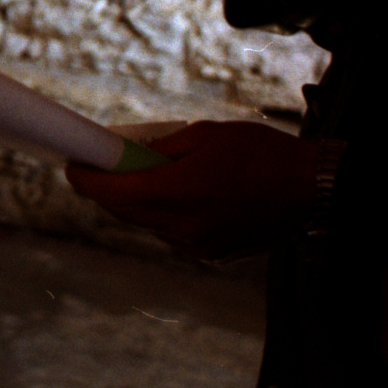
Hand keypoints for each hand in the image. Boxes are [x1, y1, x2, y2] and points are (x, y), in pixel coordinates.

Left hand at [65, 121, 321, 259]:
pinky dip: (164, 215)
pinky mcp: (212, 254)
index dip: (85, 179)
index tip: (72, 166)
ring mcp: (197, 245)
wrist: (314, 191)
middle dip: (107, 190)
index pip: (111, 192)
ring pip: (147, 224)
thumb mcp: (206, 134)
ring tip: (143, 176)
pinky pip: (172, 234)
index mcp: (176, 193)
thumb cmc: (264, 155)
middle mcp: (181, 227)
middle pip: (124, 211)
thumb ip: (162, 147)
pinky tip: (177, 194)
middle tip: (100, 167)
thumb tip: (133, 154)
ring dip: (138, 203)